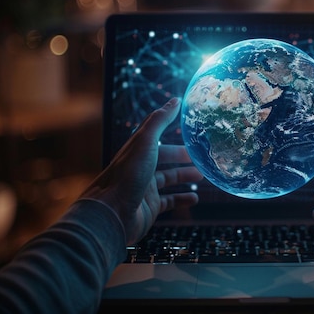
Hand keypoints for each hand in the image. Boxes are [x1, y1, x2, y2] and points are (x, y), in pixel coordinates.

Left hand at [80, 98, 202, 244]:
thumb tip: (175, 100)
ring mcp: (144, 189)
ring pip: (168, 180)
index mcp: (137, 151)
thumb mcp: (145, 142)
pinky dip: (182, 199)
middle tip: (201, 158)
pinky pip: (169, 201)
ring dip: (184, 177)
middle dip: (183, 158)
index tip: (192, 132)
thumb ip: (159, 121)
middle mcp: (140, 168)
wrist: (111, 214)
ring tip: (202, 176)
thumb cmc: (127, 175)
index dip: (174, 134)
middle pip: (165, 159)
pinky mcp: (149, 207)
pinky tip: (195, 199)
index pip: (158, 138)